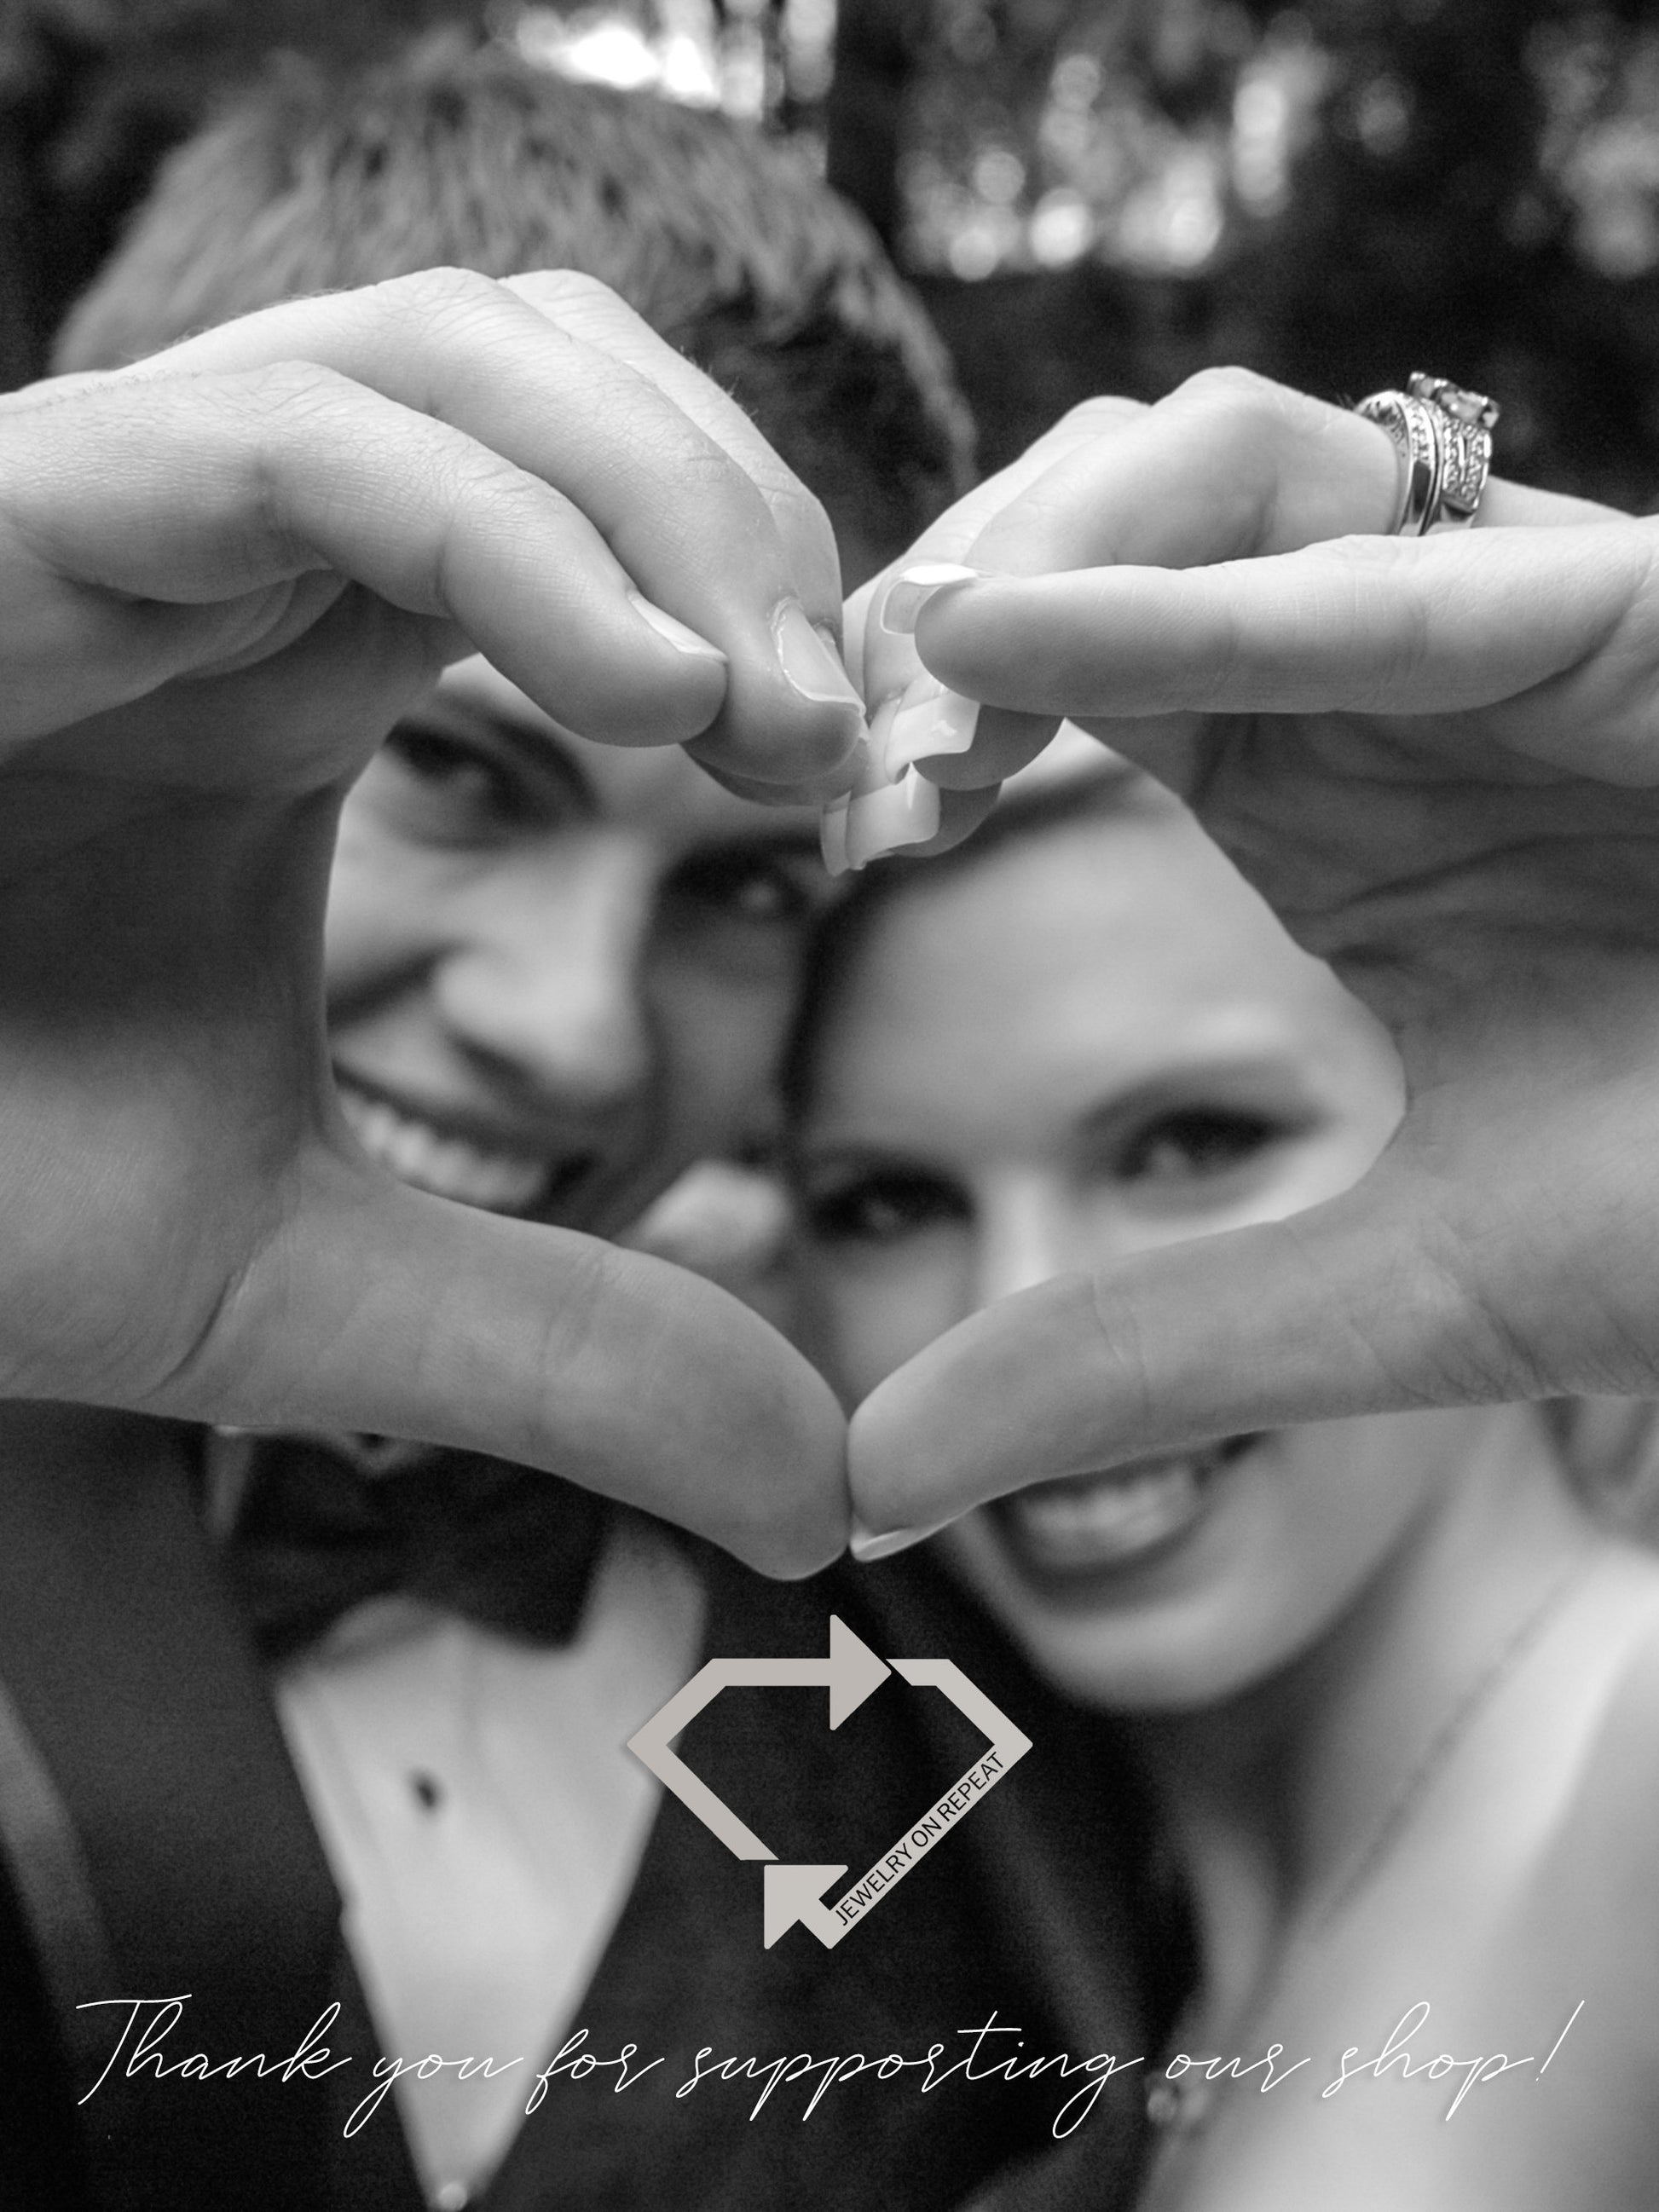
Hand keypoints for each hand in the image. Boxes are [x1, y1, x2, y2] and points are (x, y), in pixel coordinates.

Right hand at [0, 268, 858, 1574]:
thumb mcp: (301, 1290)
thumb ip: (564, 1354)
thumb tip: (827, 1496)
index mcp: (295, 667)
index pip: (597, 502)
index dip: (773, 604)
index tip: (870, 782)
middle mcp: (225, 557)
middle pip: (557, 362)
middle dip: (750, 518)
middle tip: (840, 742)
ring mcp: (117, 514)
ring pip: (454, 347)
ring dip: (669, 499)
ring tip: (761, 721)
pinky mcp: (6, 522)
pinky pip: (302, 440)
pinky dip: (517, 541)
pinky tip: (657, 704)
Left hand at [846, 367, 1658, 1532]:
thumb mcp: (1365, 1298)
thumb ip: (1119, 1367)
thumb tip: (867, 1485)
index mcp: (1300, 781)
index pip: (1048, 653)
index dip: (917, 697)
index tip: (826, 816)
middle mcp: (1381, 674)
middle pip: (1105, 503)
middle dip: (950, 578)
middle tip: (829, 728)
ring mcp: (1508, 623)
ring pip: (1232, 459)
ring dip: (1045, 541)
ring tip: (919, 672)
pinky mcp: (1638, 619)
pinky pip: (1403, 570)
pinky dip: (1189, 597)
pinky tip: (1002, 643)